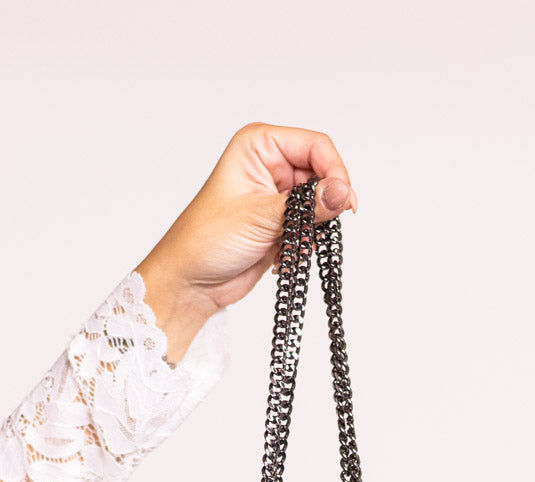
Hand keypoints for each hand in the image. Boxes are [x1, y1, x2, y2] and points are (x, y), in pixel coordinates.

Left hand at [135, 122, 357, 362]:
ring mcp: (278, 194)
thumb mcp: (259, 217)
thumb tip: (343, 193)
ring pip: (321, 202)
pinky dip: (306, 242)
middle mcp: (270, 164)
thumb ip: (305, 204)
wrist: (191, 282)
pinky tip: (284, 256)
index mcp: (259, 146)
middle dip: (325, 203)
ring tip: (293, 245)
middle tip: (320, 227)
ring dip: (314, 227)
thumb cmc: (206, 240)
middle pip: (323, 173)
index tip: (343, 200)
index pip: (315, 146)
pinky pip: (312, 226)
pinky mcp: (282, 222)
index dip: (334, 171)